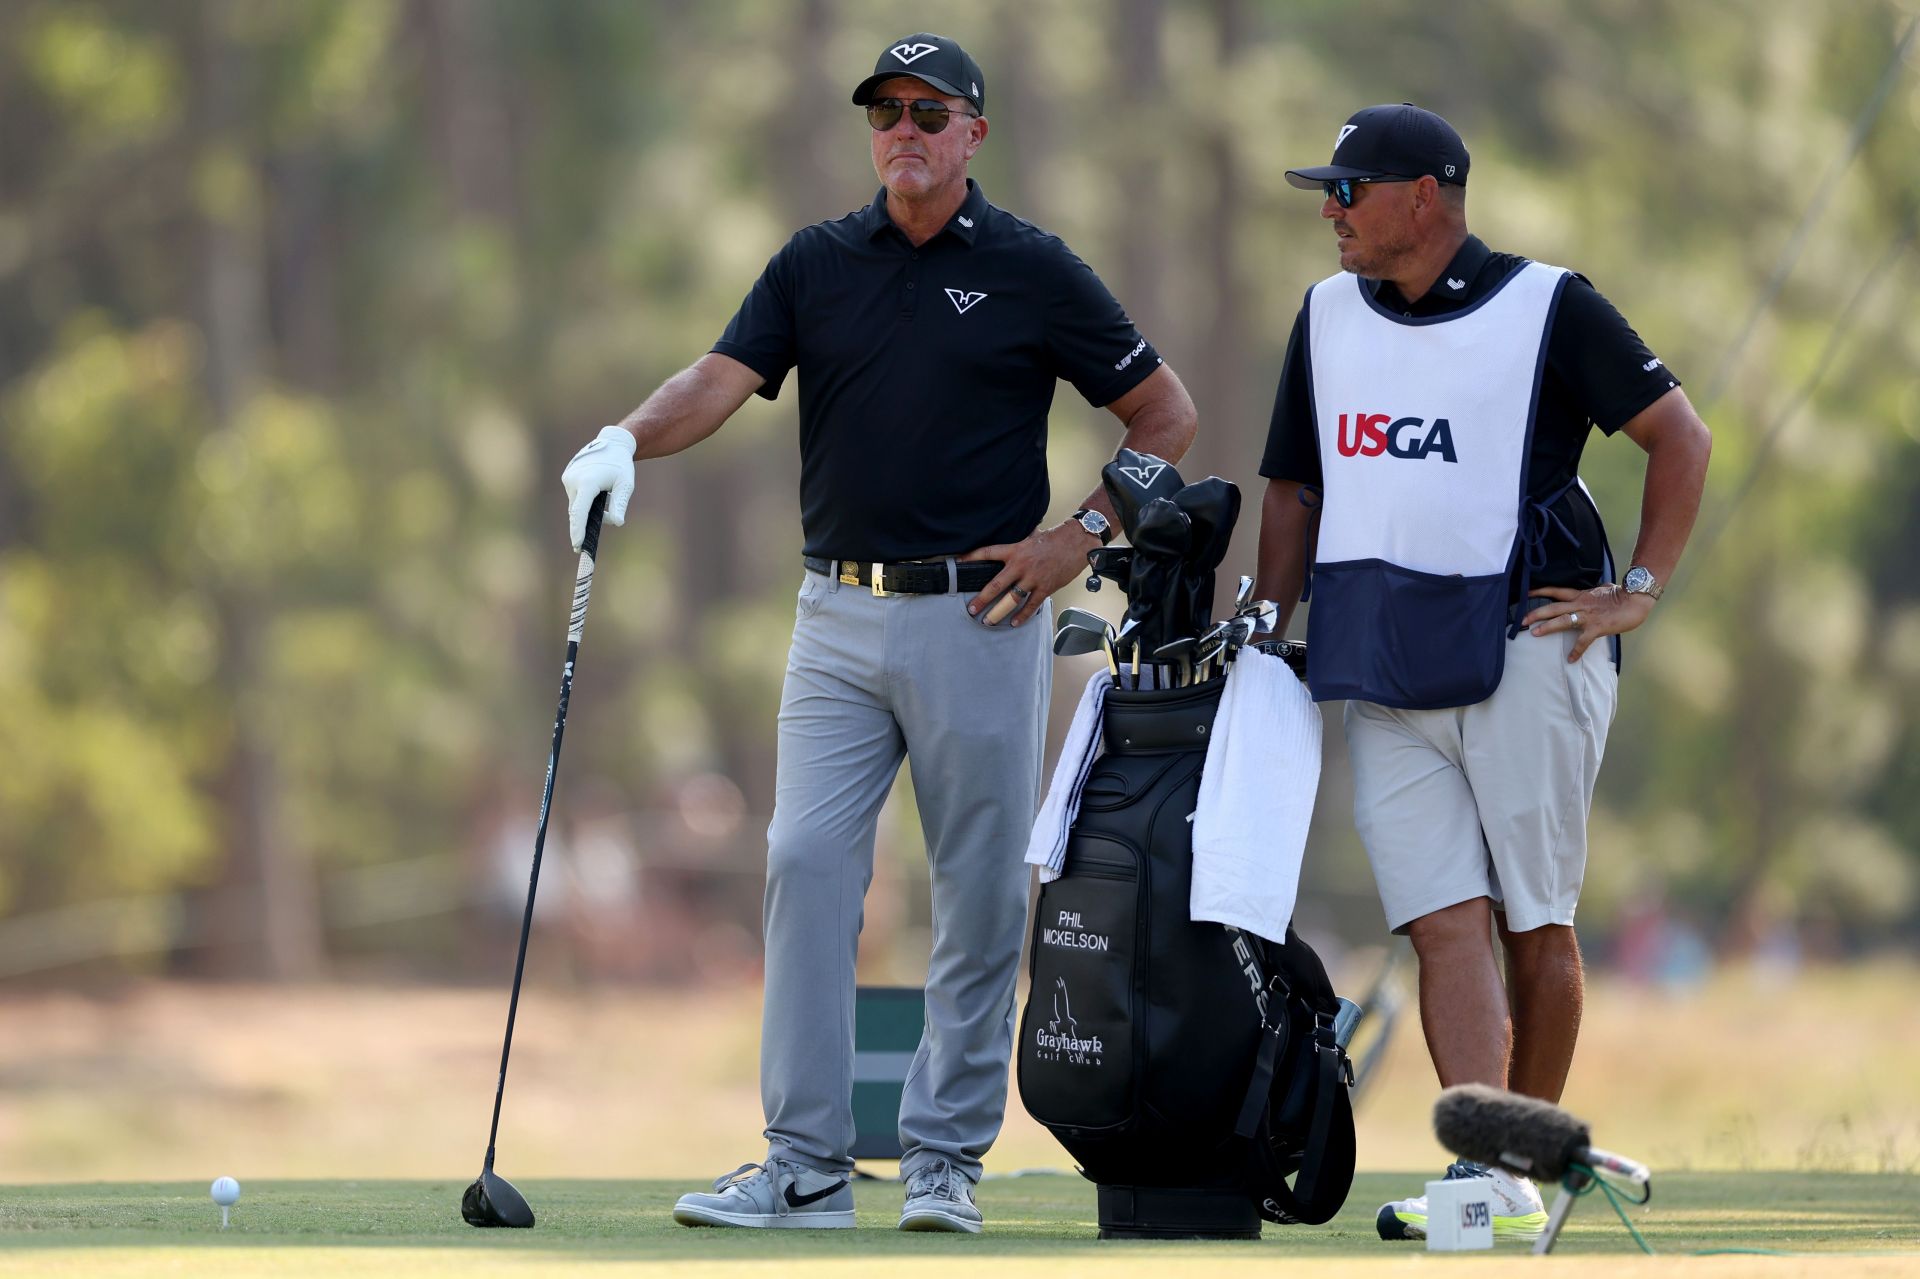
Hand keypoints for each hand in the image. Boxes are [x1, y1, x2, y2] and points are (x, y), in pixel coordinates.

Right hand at [561, 426, 635, 549]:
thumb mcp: (626, 485)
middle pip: (578, 511)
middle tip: (583, 547)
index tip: (577, 544)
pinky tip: (600, 495)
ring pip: (577, 505)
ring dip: (588, 511)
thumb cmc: (621, 465)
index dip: (578, 529)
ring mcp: (568, 478)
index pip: (580, 511)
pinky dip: (585, 502)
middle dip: (583, 526)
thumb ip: (620, 504)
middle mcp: (574, 480)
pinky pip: (576, 497)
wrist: (612, 443)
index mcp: (587, 482)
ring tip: (606, 498)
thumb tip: (617, 523)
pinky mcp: (567, 477)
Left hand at [961, 521, 1097, 627]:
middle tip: (971, 609)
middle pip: (996, 585)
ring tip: (988, 621)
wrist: (1077, 541)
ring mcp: (1033, 578)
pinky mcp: (1046, 587)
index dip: (971, 557)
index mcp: (1015, 550)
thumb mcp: (1032, 537)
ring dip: (998, 612)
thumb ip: (1019, 544)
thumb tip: (1010, 545)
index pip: (988, 552)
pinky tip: (1013, 622)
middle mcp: (1021, 565)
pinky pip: (1031, 605)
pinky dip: (1022, 615)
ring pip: (1011, 599)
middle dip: (982, 599)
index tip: (958, 563)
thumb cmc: (1055, 538)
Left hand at [1521, 583, 1654, 661]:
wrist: (1636, 599)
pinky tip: (1570, 659)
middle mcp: (1580, 603)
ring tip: (1534, 633)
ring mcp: (1588, 615)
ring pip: (1563, 620)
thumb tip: (1599, 588)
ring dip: (1548, 627)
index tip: (1525, 594)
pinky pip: (1583, 641)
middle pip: (1553, 607)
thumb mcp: (1603, 589)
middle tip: (1522, 620)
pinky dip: (1576, 651)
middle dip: (1536, 613)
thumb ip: (1595, 591)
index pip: (1556, 591)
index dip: (1540, 591)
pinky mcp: (1597, 627)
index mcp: (1581, 595)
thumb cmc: (1622, 594)